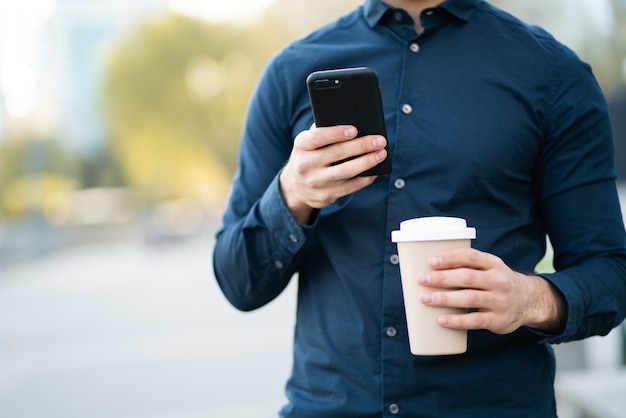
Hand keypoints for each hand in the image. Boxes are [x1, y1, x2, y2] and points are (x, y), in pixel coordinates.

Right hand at [279, 124, 386, 223]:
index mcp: (301, 146)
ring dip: (366, 163)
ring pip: (345, 172)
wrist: (296, 187)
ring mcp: (315, 182)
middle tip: (380, 141)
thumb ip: (323, 131)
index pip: (318, 137)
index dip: (336, 133)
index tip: (354, 130)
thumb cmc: (310, 156)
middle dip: (361, 146)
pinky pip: (349, 187)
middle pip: (337, 154)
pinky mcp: (325, 196)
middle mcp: (305, 165)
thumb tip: (353, 122)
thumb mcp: (309, 142)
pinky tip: (375, 171)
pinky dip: (365, 178)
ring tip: (382, 154)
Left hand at [417, 248, 565, 334]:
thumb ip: (467, 266)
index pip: (471, 257)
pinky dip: (457, 321)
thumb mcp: (490, 268)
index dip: (450, 258)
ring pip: (469, 298)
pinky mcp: (498, 320)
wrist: (530, 301)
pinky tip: (441, 320)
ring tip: (425, 299)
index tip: (431, 261)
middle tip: (421, 280)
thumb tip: (429, 268)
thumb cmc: (497, 282)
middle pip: (467, 277)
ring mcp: (500, 301)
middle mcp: (498, 280)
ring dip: (445, 298)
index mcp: (493, 263)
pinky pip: (475, 321)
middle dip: (442, 278)